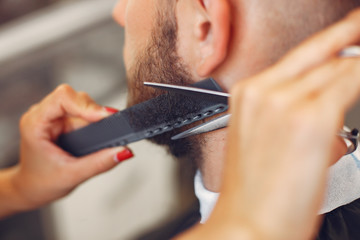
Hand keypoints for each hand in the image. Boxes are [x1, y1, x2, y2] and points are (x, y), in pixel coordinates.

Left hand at [0, 85, 132, 216]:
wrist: (31, 188)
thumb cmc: (41, 182)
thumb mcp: (72, 175)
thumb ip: (99, 163)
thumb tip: (124, 151)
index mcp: (35, 123)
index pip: (62, 98)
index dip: (87, 104)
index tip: (106, 116)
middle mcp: (43, 115)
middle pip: (74, 97)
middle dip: (94, 109)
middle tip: (111, 123)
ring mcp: (53, 116)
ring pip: (80, 102)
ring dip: (95, 114)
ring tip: (106, 129)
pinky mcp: (63, 120)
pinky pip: (82, 111)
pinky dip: (94, 118)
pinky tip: (100, 129)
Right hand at [179, 9, 359, 239]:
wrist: (248, 224)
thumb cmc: (256, 190)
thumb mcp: (266, 139)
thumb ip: (295, 109)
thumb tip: (329, 94)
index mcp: (250, 93)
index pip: (304, 53)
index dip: (336, 38)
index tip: (353, 30)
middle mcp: (265, 90)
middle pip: (324, 54)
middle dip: (354, 49)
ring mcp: (286, 101)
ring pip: (340, 66)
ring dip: (358, 66)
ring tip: (359, 70)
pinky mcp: (312, 118)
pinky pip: (351, 81)